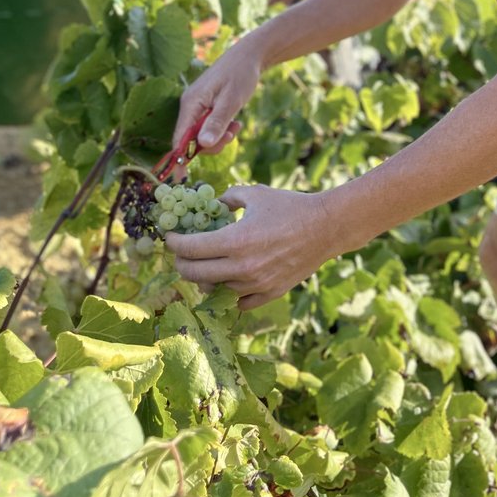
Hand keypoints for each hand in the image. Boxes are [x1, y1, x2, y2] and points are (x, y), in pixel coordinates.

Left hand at [166, 184, 338, 309]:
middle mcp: (243, 268)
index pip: (192, 249)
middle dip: (181, 263)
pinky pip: (239, 302)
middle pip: (196, 274)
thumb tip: (212, 205)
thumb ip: (227, 198)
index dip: (175, 243)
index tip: (170, 237)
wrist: (326, 228)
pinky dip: (229, 292)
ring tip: (206, 264)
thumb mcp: (255, 194)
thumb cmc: (290, 206)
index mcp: (236, 241)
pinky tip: (228, 280)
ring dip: (205, 278)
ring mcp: (256, 284)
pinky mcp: (270, 293)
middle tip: (181, 254)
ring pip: (216, 289)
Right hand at [173, 37, 262, 155]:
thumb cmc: (240, 74)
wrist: (249, 56)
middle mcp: (189, 106)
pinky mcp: (206, 107)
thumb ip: (217, 123)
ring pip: (202, 135)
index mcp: (191, 103)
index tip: (185, 175)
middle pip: (191, 139)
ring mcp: (197, 106)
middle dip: (212, 143)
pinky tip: (235, 122)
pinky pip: (209, 126)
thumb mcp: (231, 100)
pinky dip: (222, 129)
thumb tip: (203, 146)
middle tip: (231, 135)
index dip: (182, 157)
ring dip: (219, 136)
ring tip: (236, 126)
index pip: (179, 138)